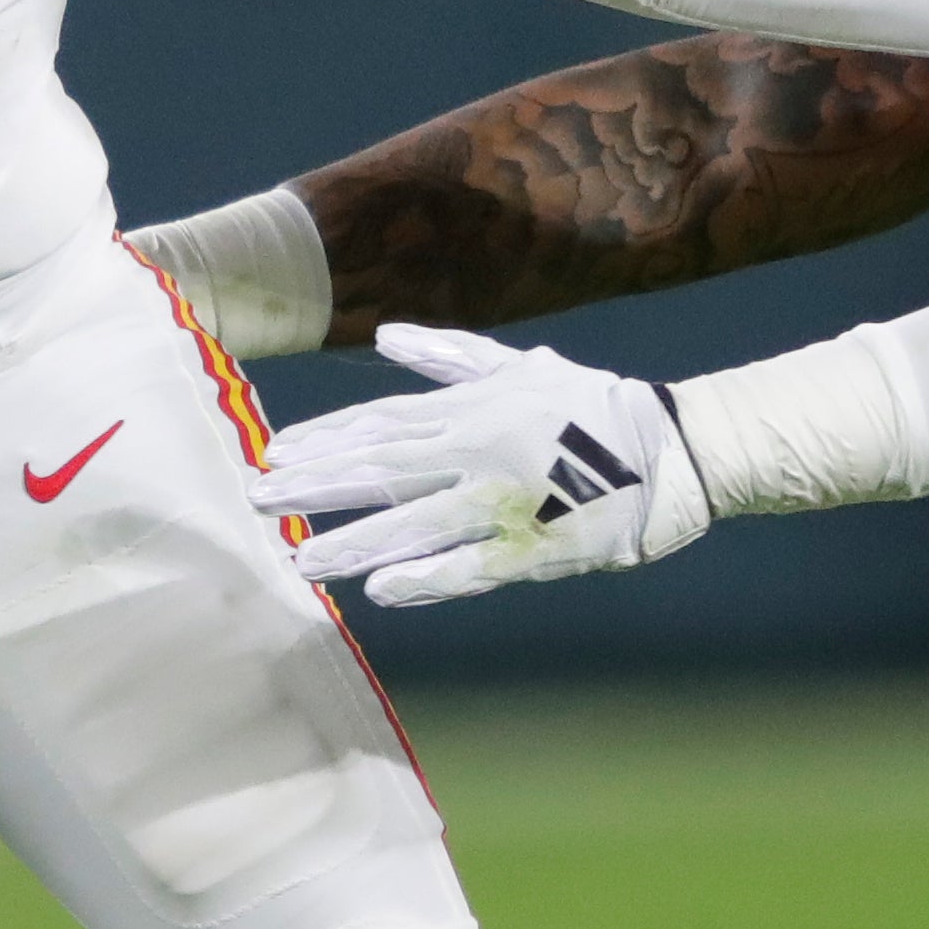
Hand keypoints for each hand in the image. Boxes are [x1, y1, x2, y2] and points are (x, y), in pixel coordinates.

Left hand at [250, 324, 709, 604]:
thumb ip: (449, 355)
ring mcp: (506, 500)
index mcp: (473, 408)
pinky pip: (471, 566)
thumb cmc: (592, 406)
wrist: (672, 451)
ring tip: (299, 559)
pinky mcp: (536, 547)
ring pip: (415, 521)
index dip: (325, 440)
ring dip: (353, 541)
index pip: (381, 424)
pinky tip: (381, 591)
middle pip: (382, 468)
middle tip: (256, 498)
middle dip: (316, 486)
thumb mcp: (520, 366)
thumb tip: (388, 337)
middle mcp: (479, 450)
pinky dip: (428, 577)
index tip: (272, 452)